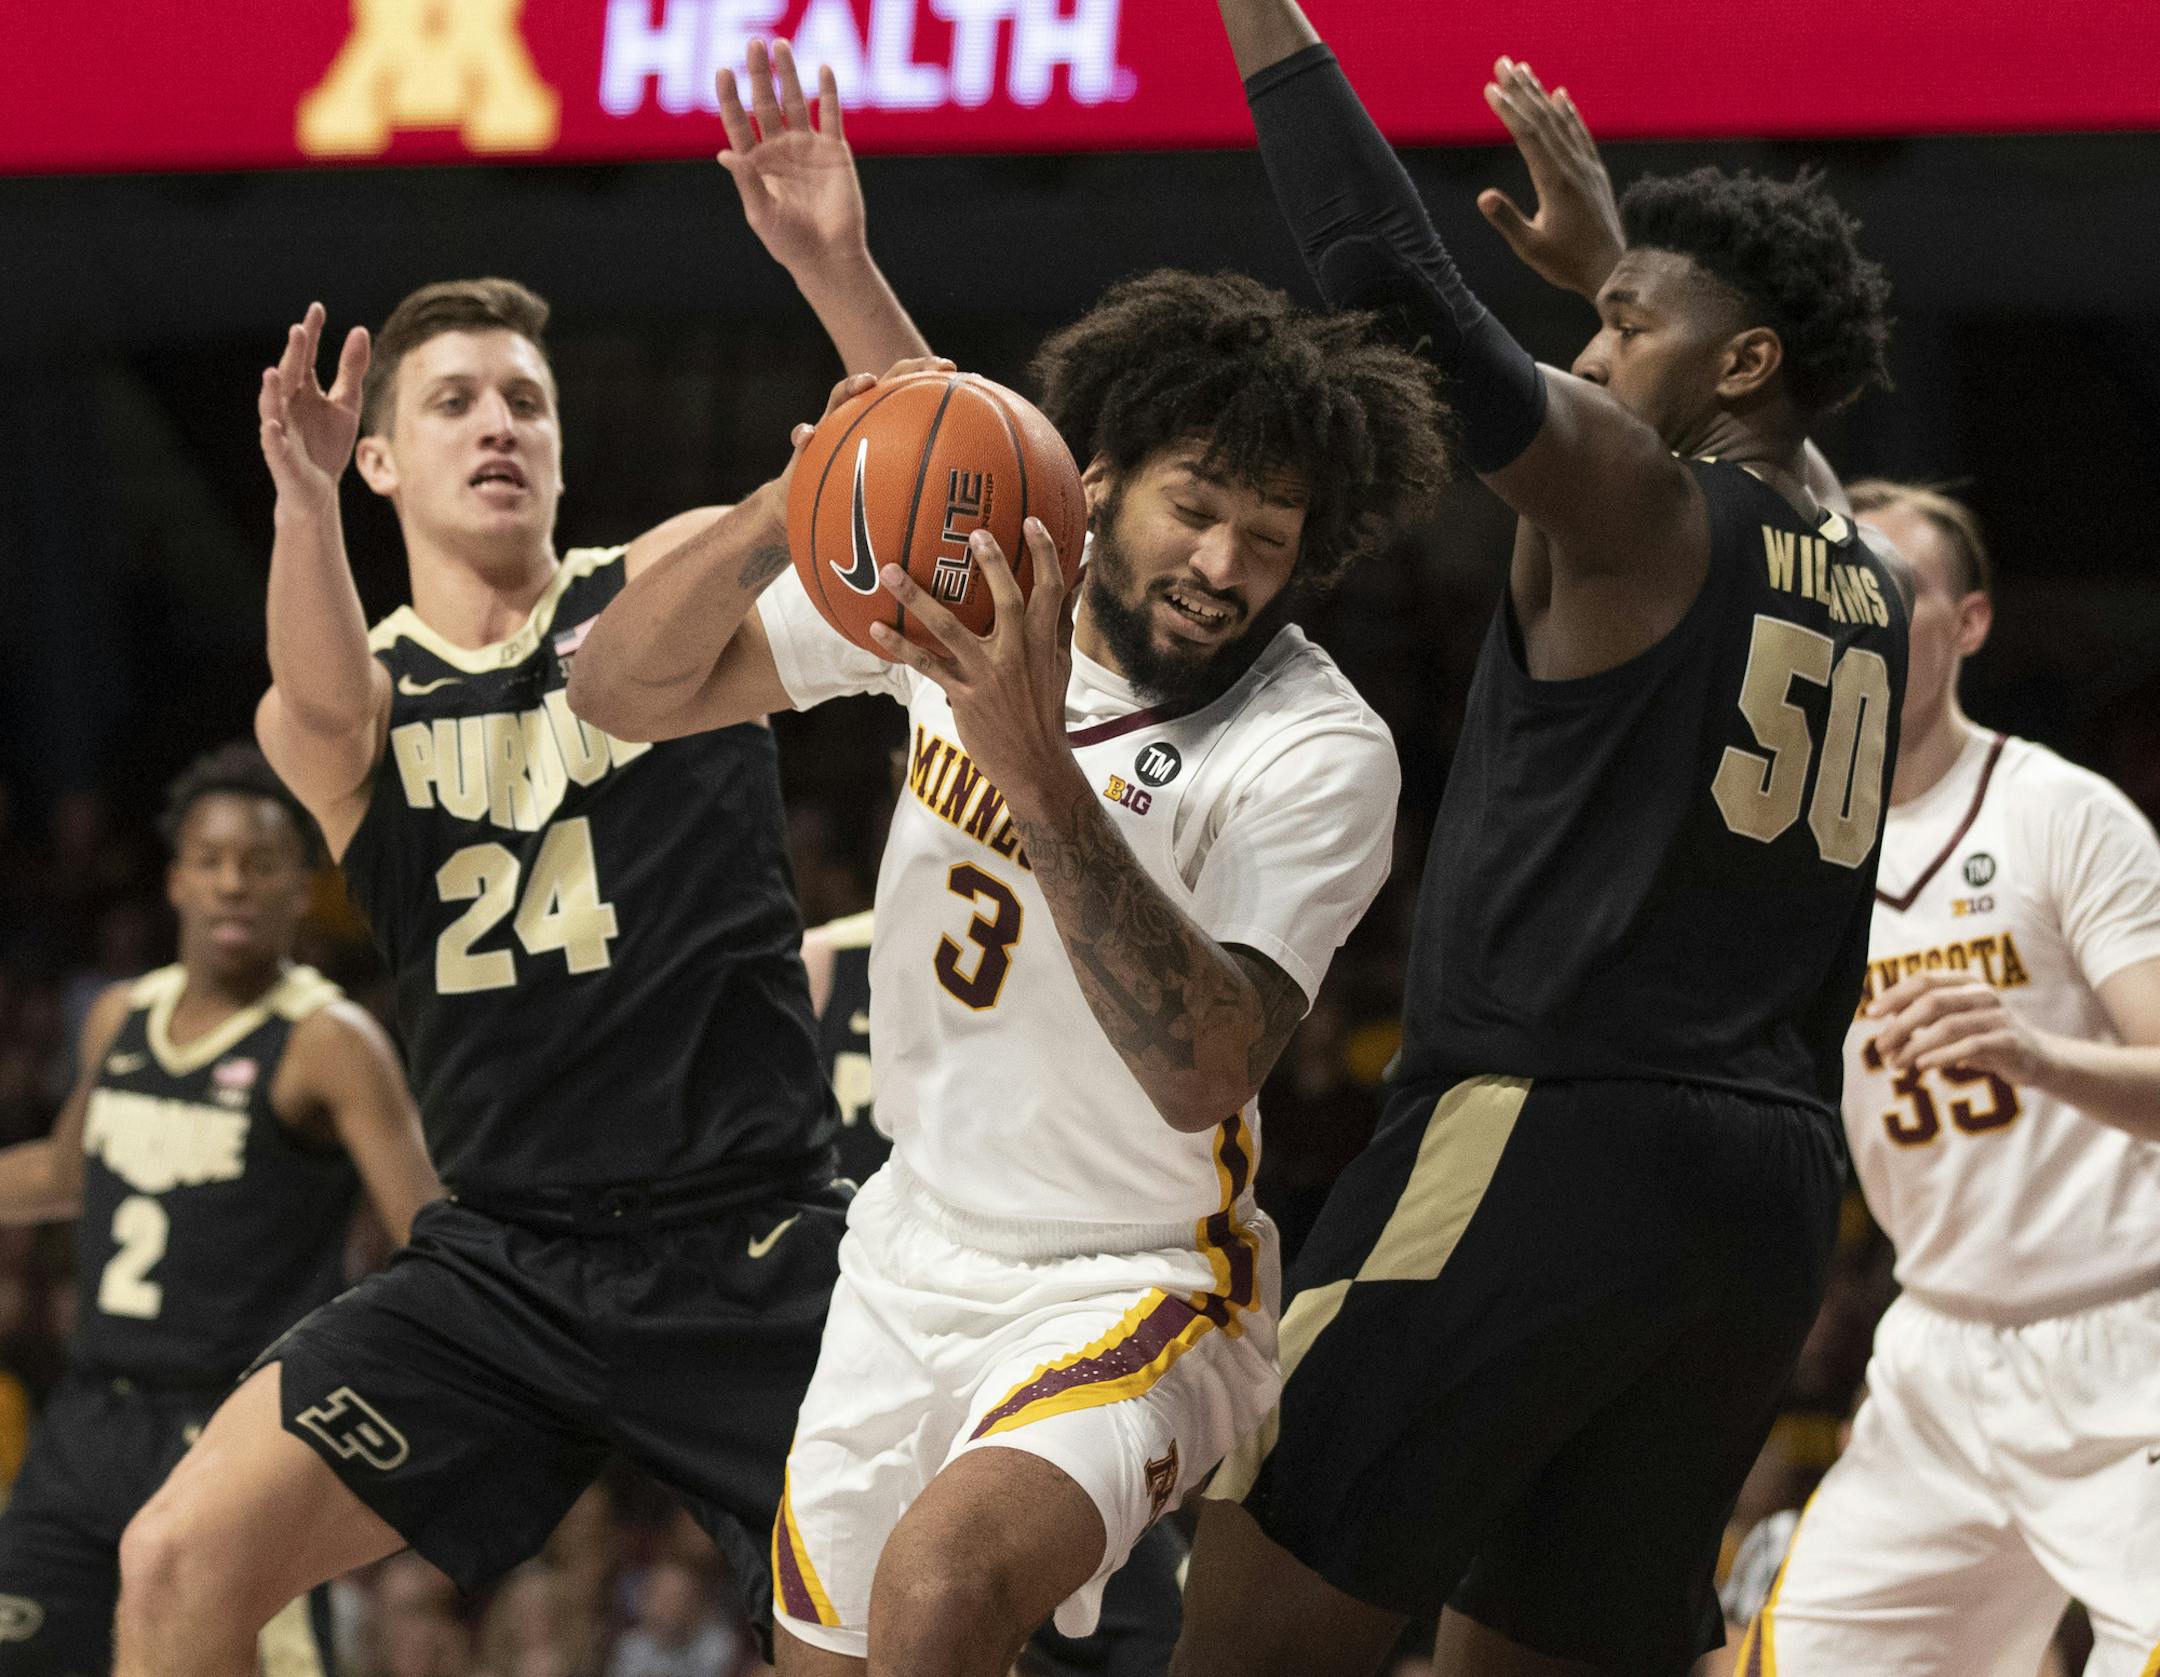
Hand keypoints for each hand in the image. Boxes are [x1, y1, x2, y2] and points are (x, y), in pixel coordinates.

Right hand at [258, 303, 367, 509]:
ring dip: (271, 391)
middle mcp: (287, 405)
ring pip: (272, 407)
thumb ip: (352, 370)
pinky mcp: (280, 457)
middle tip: (298, 330)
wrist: (319, 489)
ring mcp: (280, 430)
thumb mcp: (347, 404)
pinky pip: (273, 445)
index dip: (311, 334)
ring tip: (273, 372)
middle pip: (289, 376)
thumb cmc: (329, 444)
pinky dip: (272, 435)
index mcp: (302, 390)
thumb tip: (360, 330)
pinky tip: (272, 425)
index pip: (305, 356)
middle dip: (292, 355)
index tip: (317, 308)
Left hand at [719, 38, 865, 274]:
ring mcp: (806, 146)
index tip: (724, 71)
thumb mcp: (761, 213)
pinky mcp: (835, 150)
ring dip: (788, 74)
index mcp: (754, 162)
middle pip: (765, 102)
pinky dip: (827, 92)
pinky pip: (830, 114)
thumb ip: (746, 182)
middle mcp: (778, 148)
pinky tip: (822, 69)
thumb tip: (724, 153)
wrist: (829, 256)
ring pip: (795, 101)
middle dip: (759, 74)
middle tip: (754, 43)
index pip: (738, 121)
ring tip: (781, 45)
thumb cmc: (789, 242)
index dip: (730, 96)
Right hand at [769, 356, 956, 518]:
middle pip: (885, 383)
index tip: (951, 369)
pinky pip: (803, 438)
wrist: (807, 512)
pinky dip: (803, 434)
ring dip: (851, 387)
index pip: (909, 388)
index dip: (929, 374)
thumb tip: (965, 509)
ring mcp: (832, 428)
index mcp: (883, 424)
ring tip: (867, 382)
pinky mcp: (807, 448)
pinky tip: (808, 435)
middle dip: (909, 370)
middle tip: (937, 367)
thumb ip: (918, 490)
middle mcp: (859, 418)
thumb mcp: (893, 499)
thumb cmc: (860, 506)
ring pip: (840, 399)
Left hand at [867, 521, 1080, 808]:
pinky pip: (927, 665)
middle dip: (992, 565)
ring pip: (950, 629)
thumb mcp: (1061, 661)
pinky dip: (900, 646)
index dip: (1044, 554)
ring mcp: (989, 675)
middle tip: (973, 533)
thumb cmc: (1045, 707)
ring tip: (891, 571)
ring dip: (918, 599)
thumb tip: (1077, 576)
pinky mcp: (963, 696)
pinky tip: (876, 628)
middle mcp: (1018, 654)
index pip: (1052, 590)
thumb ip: (1060, 618)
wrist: (1036, 764)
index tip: (1031, 521)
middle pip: (1007, 600)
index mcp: (1044, 641)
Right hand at [1477, 57, 1623, 298]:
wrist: (1613, 268)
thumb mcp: (1531, 248)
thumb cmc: (1567, 263)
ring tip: (1525, 70)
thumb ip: (1508, 221)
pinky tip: (1561, 95)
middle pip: (1544, 118)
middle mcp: (1573, 166)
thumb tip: (1482, 197)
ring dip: (1541, 93)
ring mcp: (1586, 166)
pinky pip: (1580, 132)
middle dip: (1521, 89)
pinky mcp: (1595, 171)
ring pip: (1561, 120)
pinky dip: (1569, 111)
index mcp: (1555, 181)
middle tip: (1502, 63)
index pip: (1528, 135)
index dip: (1509, 109)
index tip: (1491, 88)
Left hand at [1868, 969, 2050, 1084]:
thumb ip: (1924, 1021)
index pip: (1925, 981)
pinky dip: (1943, 1056)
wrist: (2039, 1058)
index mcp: (1966, 983)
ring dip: (1916, 1045)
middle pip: (1933, 1002)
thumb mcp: (1954, 1024)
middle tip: (1880, 1046)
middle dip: (1901, 1025)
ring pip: (1948, 1026)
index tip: (1871, 1013)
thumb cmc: (1984, 1039)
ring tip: (1896, 1063)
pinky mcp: (2009, 1041)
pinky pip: (1971, 1047)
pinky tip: (1923, 1065)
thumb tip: (1881, 1029)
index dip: (1895, 994)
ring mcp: (1998, 1017)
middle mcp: (1983, 994)